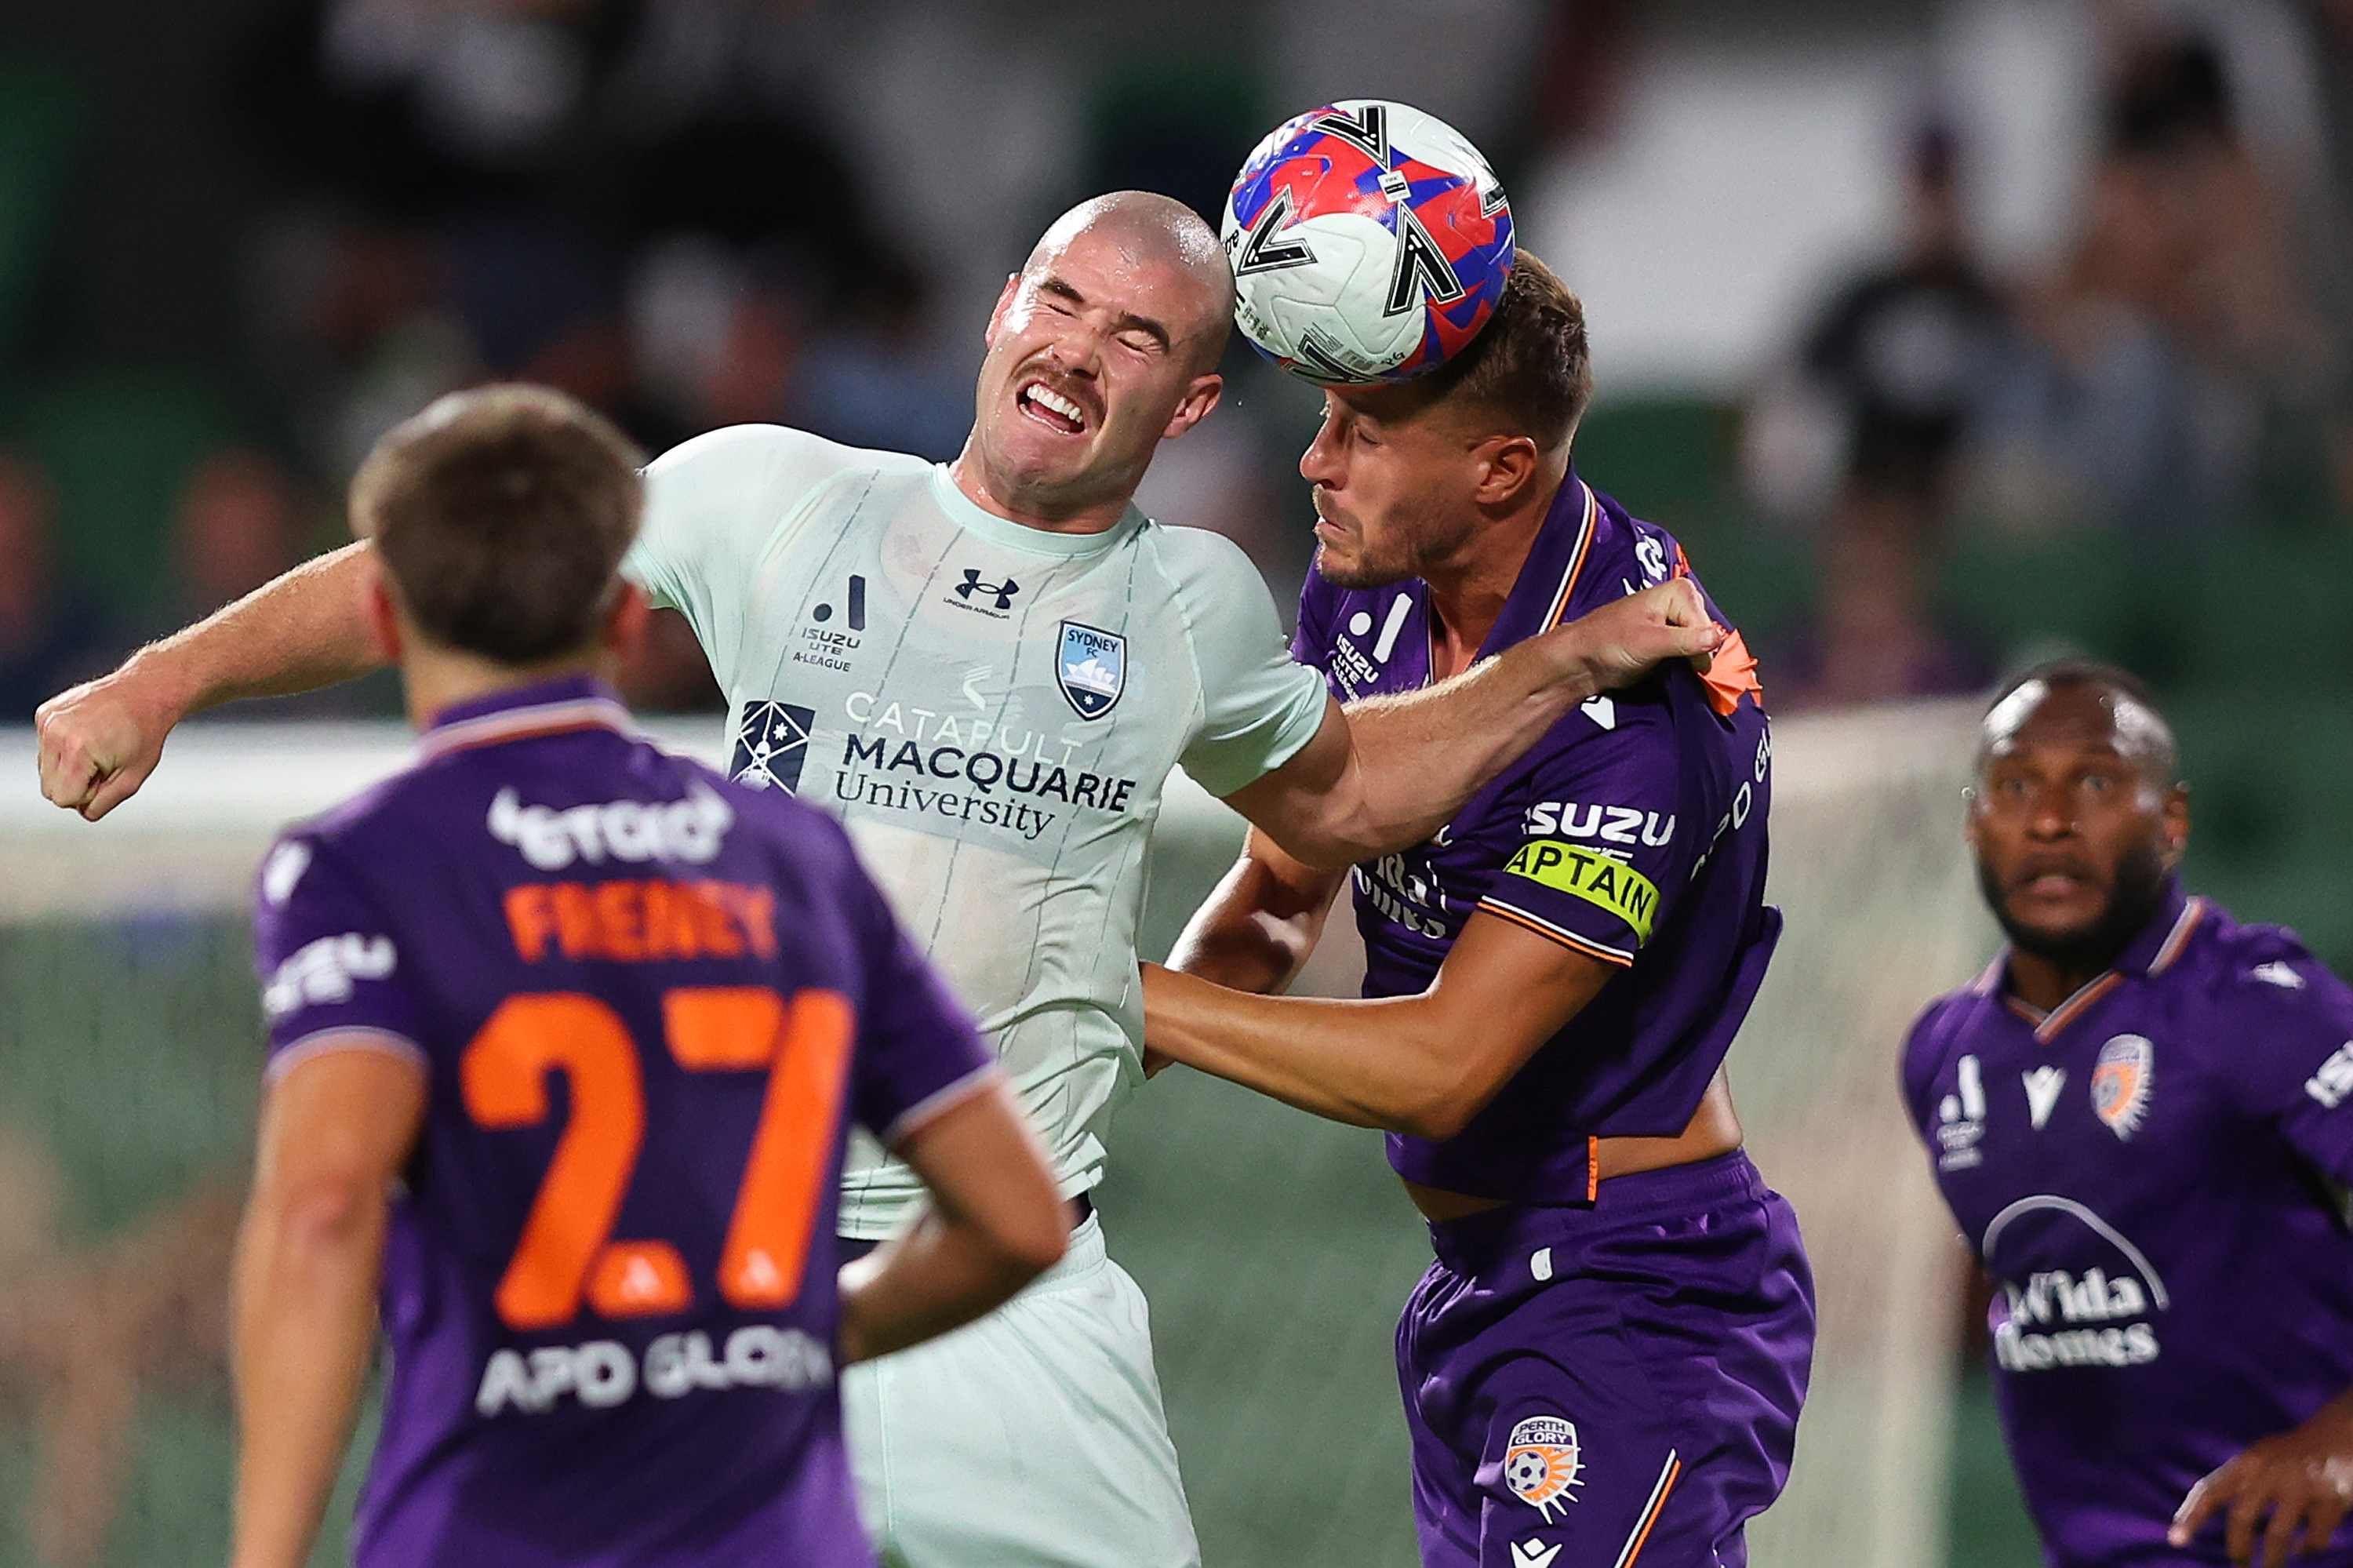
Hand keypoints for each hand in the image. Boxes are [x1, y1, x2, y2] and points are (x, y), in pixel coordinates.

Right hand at [36, 663, 182, 820]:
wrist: (144, 692)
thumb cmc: (144, 735)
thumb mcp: (133, 778)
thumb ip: (104, 802)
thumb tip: (83, 812)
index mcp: (78, 751)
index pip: (63, 799)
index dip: (87, 794)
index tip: (107, 777)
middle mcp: (56, 734)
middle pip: (50, 788)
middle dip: (76, 783)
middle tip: (103, 764)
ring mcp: (47, 721)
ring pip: (44, 769)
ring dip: (69, 767)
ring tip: (96, 748)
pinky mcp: (44, 713)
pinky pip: (45, 748)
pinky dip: (63, 748)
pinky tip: (86, 735)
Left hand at [1541, 580, 1723, 695]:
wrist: (1584, 659)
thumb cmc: (1608, 643)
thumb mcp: (1649, 642)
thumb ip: (1684, 641)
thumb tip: (1716, 638)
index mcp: (1679, 591)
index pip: (1707, 626)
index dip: (1701, 649)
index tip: (1690, 668)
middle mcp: (1682, 601)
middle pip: (1708, 634)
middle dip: (1698, 654)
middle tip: (1676, 667)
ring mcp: (1678, 621)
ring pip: (1703, 646)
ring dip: (1694, 662)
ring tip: (1675, 670)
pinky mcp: (1672, 639)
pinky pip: (1693, 652)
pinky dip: (1689, 665)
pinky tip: (1679, 672)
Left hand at [2172, 1410, 2352, 1565]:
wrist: (2340, 1433)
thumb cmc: (2291, 1453)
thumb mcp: (2259, 1458)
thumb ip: (2237, 1482)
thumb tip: (2201, 1515)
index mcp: (2247, 1462)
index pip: (2210, 1490)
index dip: (2191, 1516)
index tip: (2174, 1540)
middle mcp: (2269, 1472)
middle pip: (2242, 1518)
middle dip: (2238, 1549)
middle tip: (2238, 1565)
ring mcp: (2301, 1485)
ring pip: (2277, 1535)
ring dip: (2272, 1560)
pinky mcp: (2331, 1500)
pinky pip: (2313, 1538)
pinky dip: (2307, 1550)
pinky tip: (2303, 1551)